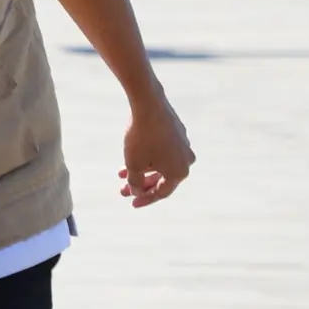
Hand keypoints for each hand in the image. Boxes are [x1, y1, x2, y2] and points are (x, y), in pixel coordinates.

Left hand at [120, 93, 194, 207]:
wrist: (149, 105)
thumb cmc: (142, 138)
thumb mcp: (134, 165)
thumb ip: (135, 183)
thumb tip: (137, 191)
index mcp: (180, 172)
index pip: (162, 192)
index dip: (144, 199)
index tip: (130, 203)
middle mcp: (187, 160)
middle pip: (162, 179)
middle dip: (141, 185)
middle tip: (123, 190)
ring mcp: (183, 145)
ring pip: (160, 164)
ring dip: (141, 171)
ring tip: (121, 173)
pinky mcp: (177, 132)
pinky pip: (161, 151)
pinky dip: (147, 157)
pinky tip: (130, 156)